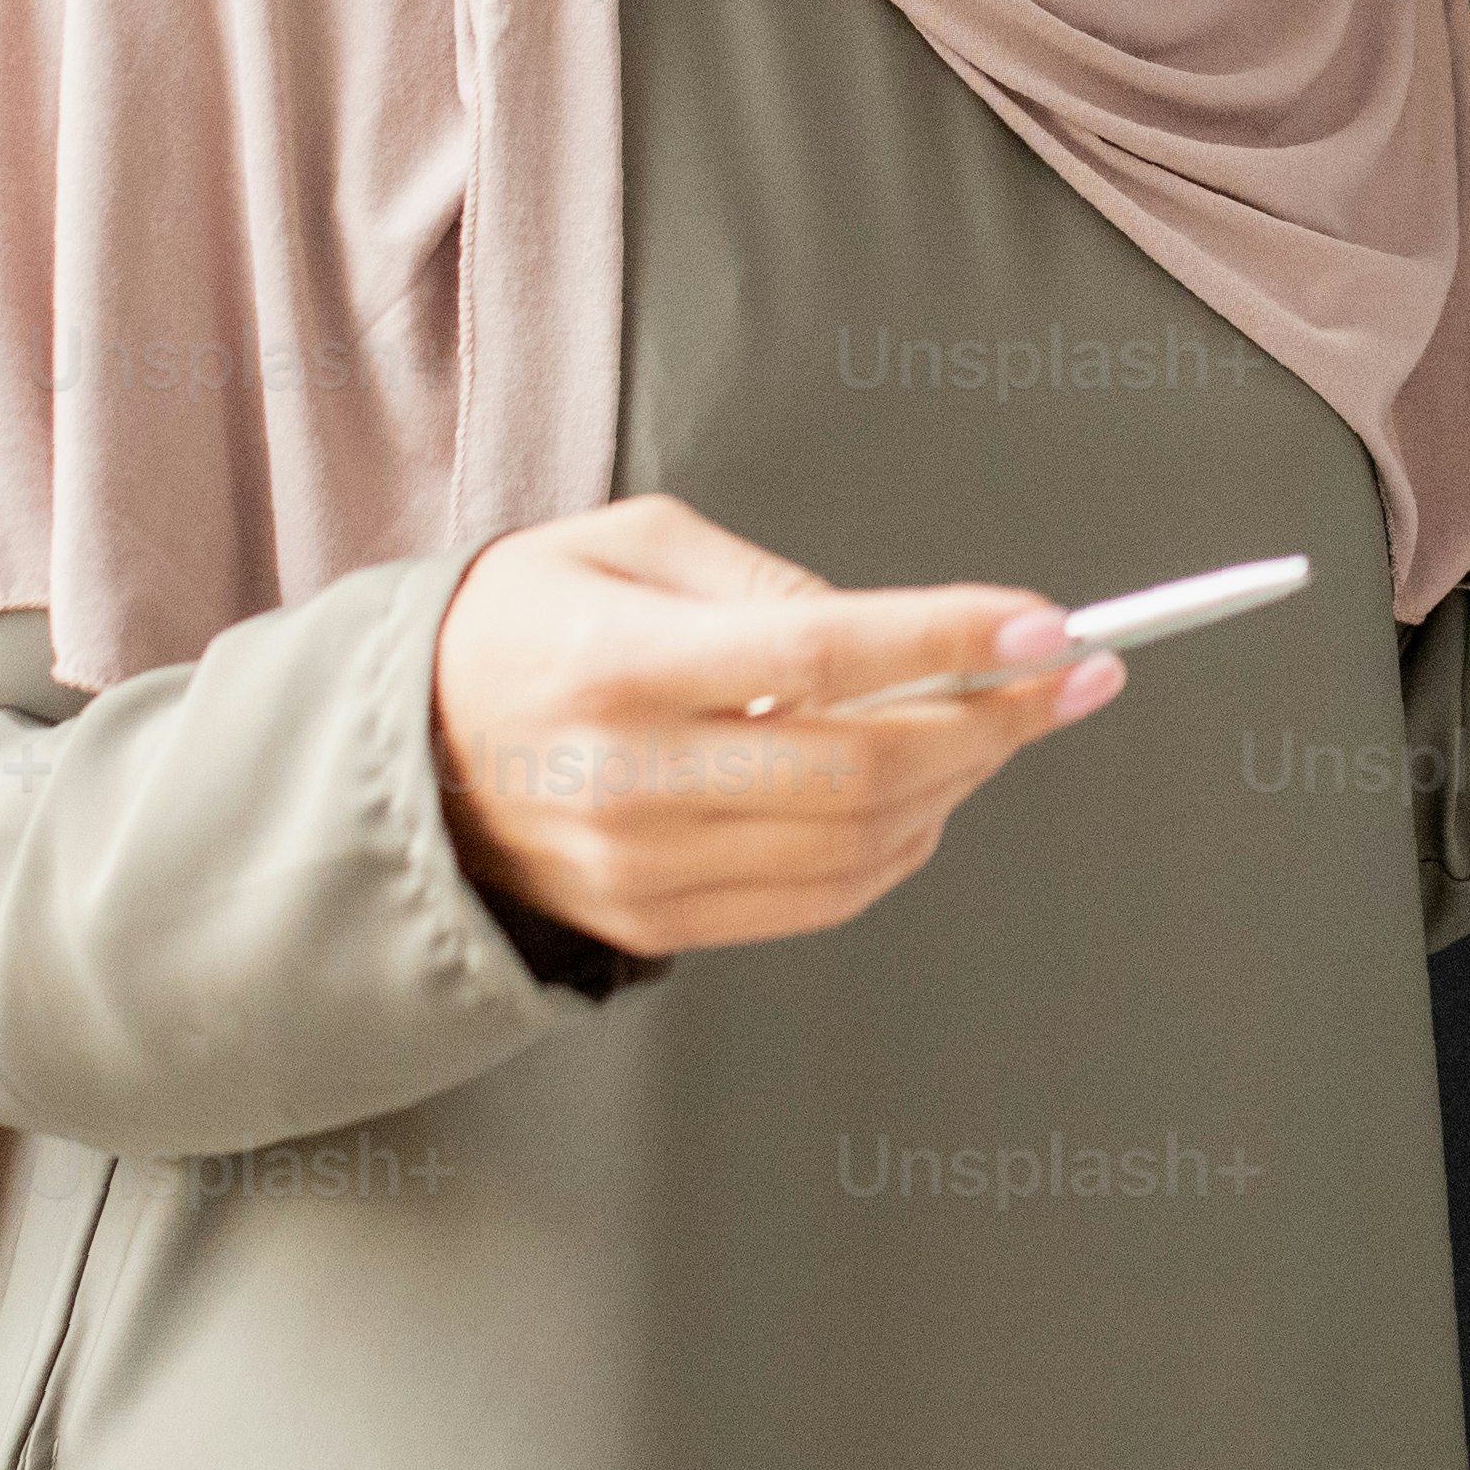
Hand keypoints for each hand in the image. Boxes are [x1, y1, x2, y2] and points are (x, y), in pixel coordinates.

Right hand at [431, 494, 1115, 957]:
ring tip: (997, 721)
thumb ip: (762, 579)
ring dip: (961, 783)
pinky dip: (903, 846)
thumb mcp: (625, 543)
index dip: (948, 641)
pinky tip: (928, 791)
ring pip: (861, 846)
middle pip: (861, 769)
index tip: (1046, 625)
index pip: (820, 653)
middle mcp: (629, 780)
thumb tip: (895, 635)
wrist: (405, 756)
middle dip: (992, 722)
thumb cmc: (524, 625)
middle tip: (1064, 677)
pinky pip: (824, 900)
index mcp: (615, 665)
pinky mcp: (659, 925)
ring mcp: (645, 869)